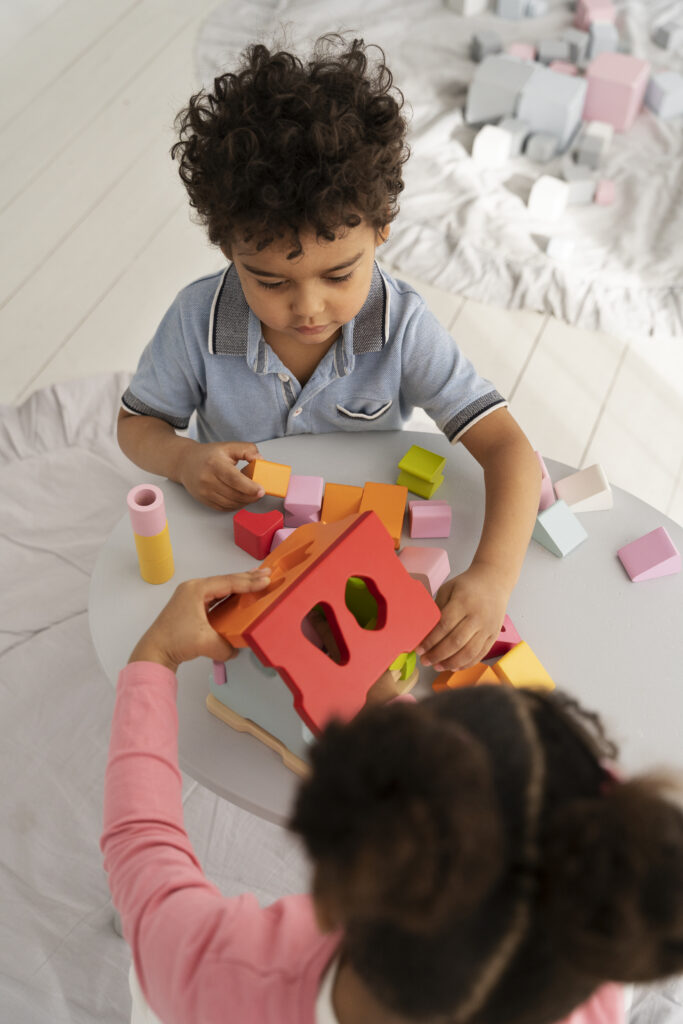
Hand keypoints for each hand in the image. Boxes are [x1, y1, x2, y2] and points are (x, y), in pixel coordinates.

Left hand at [128, 570, 271, 672]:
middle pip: (226, 580)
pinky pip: (216, 595)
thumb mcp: (206, 643)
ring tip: (258, 580)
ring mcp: (191, 596)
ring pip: (221, 587)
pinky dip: (230, 594)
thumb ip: (227, 645)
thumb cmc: (175, 641)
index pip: (229, 583)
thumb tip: (236, 647)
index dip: (250, 582)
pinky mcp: (191, 606)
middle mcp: (193, 588)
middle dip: (248, 577)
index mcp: (196, 590)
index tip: (267, 580)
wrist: (154, 652)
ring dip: (240, 584)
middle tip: (268, 572)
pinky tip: (240, 594)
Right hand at [178, 441, 264, 509]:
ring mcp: (204, 492)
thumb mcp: (229, 446)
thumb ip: (247, 450)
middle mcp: (207, 479)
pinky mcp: (204, 500)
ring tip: (251, 494)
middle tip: (260, 492)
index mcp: (214, 463)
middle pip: (234, 494)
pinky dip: (235, 505)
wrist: (186, 462)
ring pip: (230, 503)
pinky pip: (224, 508)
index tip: (261, 491)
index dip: (249, 487)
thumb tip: (260, 459)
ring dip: (244, 502)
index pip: (234, 479)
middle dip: (251, 496)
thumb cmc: (209, 455)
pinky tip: (240, 498)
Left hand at [416, 563, 509, 672]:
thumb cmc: (468, 585)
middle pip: (456, 642)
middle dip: (438, 655)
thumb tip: (425, 631)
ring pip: (469, 652)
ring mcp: (488, 628)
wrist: (494, 581)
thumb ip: (438, 609)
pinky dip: (466, 664)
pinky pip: (480, 654)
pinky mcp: (494, 635)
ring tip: (437, 667)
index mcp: (463, 602)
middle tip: (425, 661)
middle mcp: (477, 617)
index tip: (419, 649)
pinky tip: (454, 666)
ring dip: (451, 663)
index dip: (430, 641)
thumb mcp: (448, 589)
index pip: (444, 626)